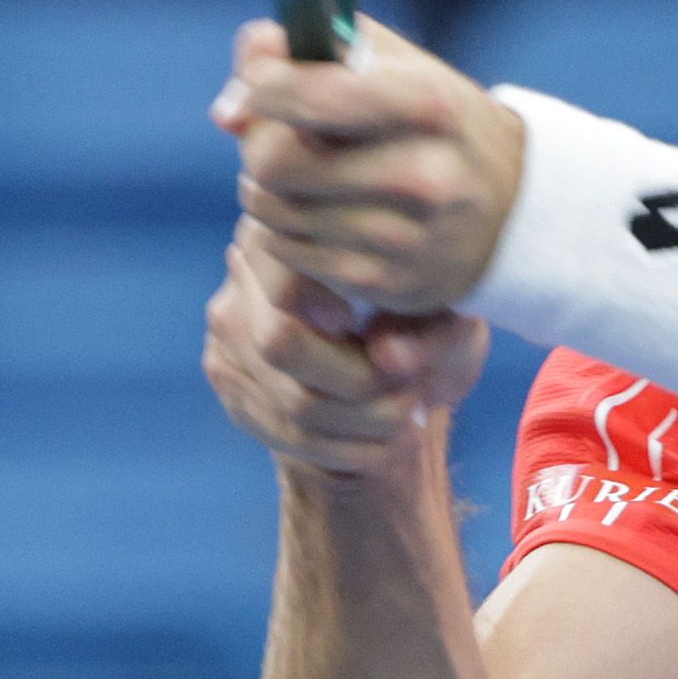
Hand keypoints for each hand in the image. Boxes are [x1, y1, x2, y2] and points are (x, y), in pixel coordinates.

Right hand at [204, 222, 490, 480]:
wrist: (400, 353)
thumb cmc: (430, 319)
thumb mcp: (449, 318)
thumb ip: (428, 332)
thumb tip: (390, 358)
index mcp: (296, 227)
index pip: (291, 280)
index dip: (336, 316)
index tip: (392, 350)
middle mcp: (244, 270)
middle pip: (282, 343)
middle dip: (361, 384)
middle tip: (413, 393)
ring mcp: (228, 329)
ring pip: (293, 401)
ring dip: (364, 424)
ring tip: (409, 417)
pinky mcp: (230, 380)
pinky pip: (287, 434)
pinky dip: (346, 451)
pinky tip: (383, 444)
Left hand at [213, 16, 525, 315]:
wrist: (516, 208)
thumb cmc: (432, 121)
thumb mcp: (390, 63)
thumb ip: (305, 50)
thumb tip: (227, 112)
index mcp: (425, 104)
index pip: (306, 95)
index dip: (263, 87)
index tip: (263, 86)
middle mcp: (420, 174)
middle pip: (273, 162)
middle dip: (257, 146)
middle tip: (274, 139)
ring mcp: (404, 237)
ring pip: (273, 214)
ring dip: (267, 192)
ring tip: (299, 178)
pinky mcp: (386, 284)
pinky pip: (290, 256)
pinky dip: (287, 233)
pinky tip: (318, 216)